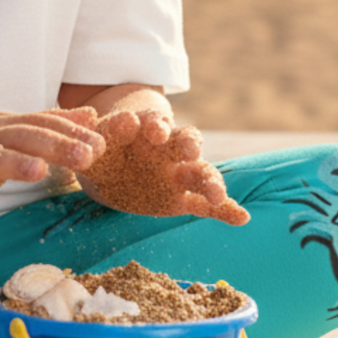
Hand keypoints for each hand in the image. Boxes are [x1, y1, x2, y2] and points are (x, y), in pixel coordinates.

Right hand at [0, 107, 103, 221]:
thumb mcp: (12, 133)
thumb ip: (49, 126)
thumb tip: (90, 115)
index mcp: (8, 126)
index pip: (46, 125)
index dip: (74, 133)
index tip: (104, 145)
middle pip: (27, 137)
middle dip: (58, 145)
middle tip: (88, 157)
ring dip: (14, 162)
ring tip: (38, 170)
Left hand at [75, 108, 249, 225]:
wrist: (106, 170)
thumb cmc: (102, 150)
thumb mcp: (95, 142)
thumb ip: (103, 134)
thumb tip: (103, 119)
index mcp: (144, 129)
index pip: (154, 121)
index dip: (156, 124)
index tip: (155, 130)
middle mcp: (167, 148)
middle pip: (186, 140)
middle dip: (190, 143)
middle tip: (190, 149)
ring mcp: (177, 173)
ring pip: (200, 173)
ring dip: (211, 182)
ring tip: (217, 195)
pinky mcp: (180, 198)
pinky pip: (204, 204)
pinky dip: (224, 209)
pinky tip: (242, 217)